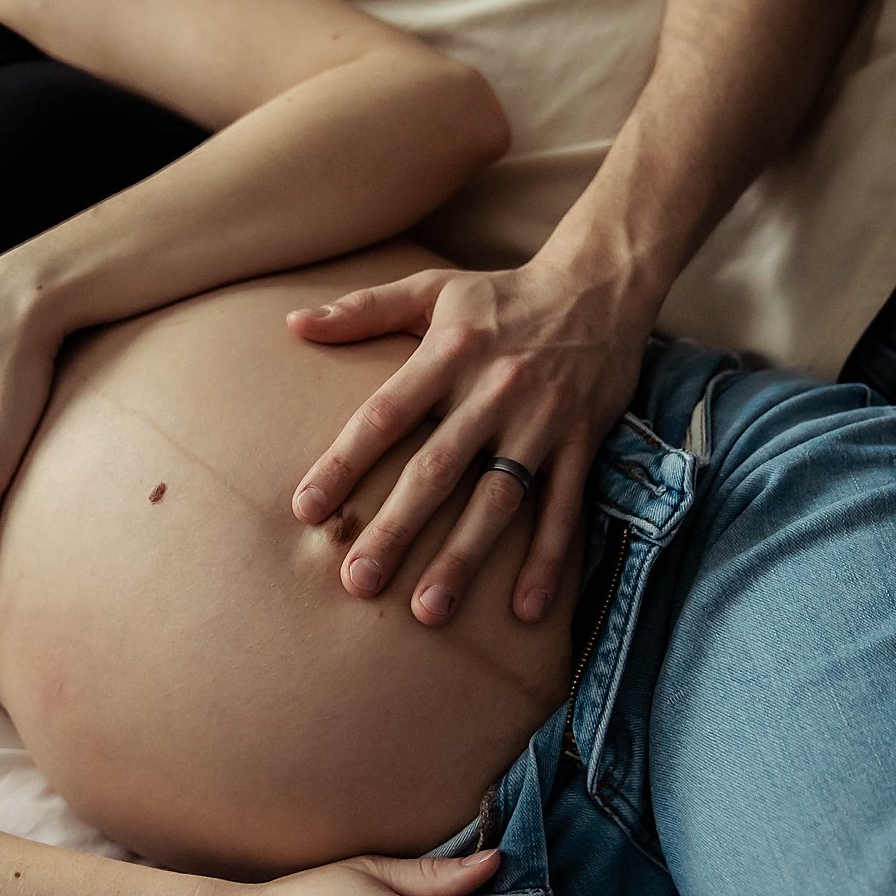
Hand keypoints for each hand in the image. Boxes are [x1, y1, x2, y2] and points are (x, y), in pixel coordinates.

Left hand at [284, 258, 651, 626]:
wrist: (601, 285)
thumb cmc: (502, 295)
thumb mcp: (432, 288)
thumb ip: (363, 309)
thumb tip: (293, 324)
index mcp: (449, 353)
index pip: (386, 414)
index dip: (345, 462)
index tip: (307, 509)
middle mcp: (494, 390)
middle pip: (437, 468)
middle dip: (397, 528)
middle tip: (358, 581)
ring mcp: (542, 419)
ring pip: (498, 498)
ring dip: (464, 557)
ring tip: (428, 610)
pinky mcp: (583, 441)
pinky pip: (565, 508)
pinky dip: (547, 560)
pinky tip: (524, 611)